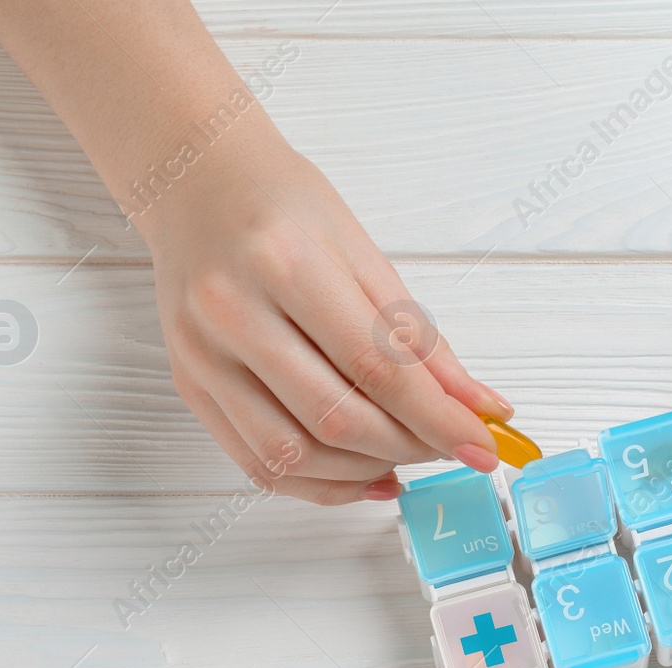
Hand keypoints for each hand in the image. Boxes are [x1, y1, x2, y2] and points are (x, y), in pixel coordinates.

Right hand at [139, 124, 509, 503]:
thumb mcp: (364, 254)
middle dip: (408, 447)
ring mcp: (203, 357)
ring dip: (364, 471)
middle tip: (446, 445)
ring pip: (294, 455)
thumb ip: (419, 338)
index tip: (482, 444)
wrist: (194, 180)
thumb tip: (476, 405)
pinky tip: (361, 472)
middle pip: (336, 418)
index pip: (378, 367)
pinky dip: (319, 483)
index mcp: (285, 263)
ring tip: (404, 454)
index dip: (438, 419)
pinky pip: (258, 464)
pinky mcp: (189, 387)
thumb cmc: (281, 206)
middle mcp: (233, 313)